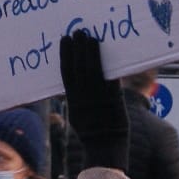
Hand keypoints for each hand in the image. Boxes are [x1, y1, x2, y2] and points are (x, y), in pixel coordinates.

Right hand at [60, 32, 127, 171]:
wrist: (106, 147)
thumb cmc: (92, 132)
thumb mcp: (78, 116)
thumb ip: (77, 99)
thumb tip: (74, 84)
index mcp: (73, 100)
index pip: (66, 73)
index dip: (65, 55)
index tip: (65, 40)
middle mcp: (84, 97)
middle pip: (79, 67)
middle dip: (79, 48)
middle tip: (78, 31)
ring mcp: (98, 98)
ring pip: (93, 70)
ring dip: (91, 52)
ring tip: (90, 37)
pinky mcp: (113, 100)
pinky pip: (109, 79)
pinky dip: (108, 66)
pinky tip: (107, 54)